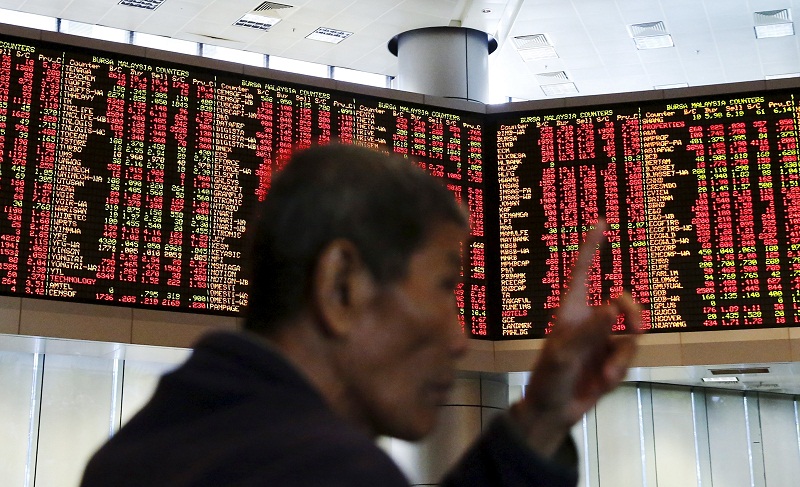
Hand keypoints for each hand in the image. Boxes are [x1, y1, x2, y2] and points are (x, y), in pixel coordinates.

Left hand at [509, 220, 641, 457]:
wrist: (554, 410)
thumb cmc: (549, 378)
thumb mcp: (564, 355)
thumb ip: (590, 331)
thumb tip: (614, 305)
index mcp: (571, 311)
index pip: (583, 271)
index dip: (591, 247)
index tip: (600, 221)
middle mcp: (590, 320)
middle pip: (623, 303)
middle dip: (632, 315)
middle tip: (634, 328)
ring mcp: (603, 339)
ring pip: (631, 334)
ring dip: (621, 358)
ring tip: (603, 377)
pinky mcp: (613, 359)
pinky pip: (629, 356)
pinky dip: (619, 370)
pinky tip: (602, 383)